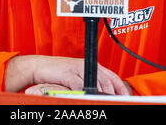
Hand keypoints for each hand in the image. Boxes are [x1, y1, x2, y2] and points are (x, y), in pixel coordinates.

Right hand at [5, 55, 129, 94]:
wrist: (39, 66)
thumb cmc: (56, 72)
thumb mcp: (76, 75)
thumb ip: (88, 81)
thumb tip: (102, 93)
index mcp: (90, 64)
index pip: (111, 75)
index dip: (120, 86)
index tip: (126, 96)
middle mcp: (85, 65)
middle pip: (105, 78)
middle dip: (114, 91)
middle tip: (119, 101)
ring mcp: (77, 68)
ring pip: (95, 81)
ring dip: (102, 93)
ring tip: (106, 101)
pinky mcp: (68, 74)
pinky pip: (80, 85)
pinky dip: (85, 93)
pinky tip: (89, 98)